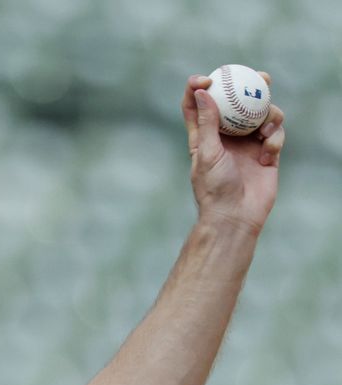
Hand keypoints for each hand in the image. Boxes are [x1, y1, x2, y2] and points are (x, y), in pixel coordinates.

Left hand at [183, 72, 284, 232]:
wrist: (236, 216)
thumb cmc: (214, 189)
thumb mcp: (207, 153)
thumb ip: (207, 122)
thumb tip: (200, 92)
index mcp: (205, 135)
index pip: (198, 105)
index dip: (199, 87)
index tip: (208, 79)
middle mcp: (227, 136)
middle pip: (238, 102)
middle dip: (251, 86)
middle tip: (261, 77)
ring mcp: (249, 143)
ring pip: (263, 114)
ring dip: (269, 115)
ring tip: (266, 129)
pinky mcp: (268, 152)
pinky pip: (276, 133)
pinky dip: (275, 138)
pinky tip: (268, 153)